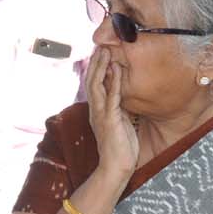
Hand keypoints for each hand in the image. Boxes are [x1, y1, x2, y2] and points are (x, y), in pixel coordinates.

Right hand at [85, 47, 138, 177]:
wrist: (116, 168)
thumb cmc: (120, 148)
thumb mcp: (119, 123)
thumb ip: (117, 109)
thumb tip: (120, 96)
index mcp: (97, 111)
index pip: (93, 85)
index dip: (96, 68)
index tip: (101, 52)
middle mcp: (95, 110)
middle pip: (92, 81)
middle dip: (96, 62)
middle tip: (101, 45)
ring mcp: (101, 115)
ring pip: (97, 85)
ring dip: (102, 67)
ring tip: (106, 51)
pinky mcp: (110, 120)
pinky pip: (111, 97)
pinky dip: (114, 82)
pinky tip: (117, 69)